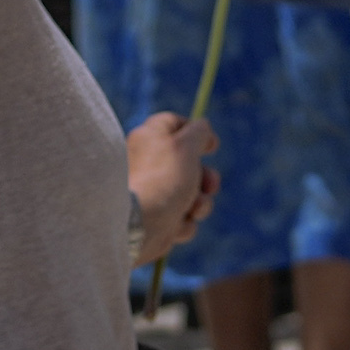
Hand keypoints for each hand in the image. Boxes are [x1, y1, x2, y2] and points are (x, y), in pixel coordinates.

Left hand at [127, 112, 218, 266]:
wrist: (137, 225)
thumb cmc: (163, 179)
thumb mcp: (186, 145)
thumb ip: (199, 131)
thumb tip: (201, 128)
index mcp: (148, 138)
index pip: (173, 124)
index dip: (196, 132)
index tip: (211, 147)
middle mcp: (146, 163)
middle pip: (187, 163)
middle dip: (205, 177)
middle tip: (211, 186)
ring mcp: (149, 194)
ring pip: (188, 194)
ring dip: (200, 203)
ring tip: (193, 209)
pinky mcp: (153, 220)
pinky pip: (180, 218)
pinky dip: (183, 223)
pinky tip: (175, 226)